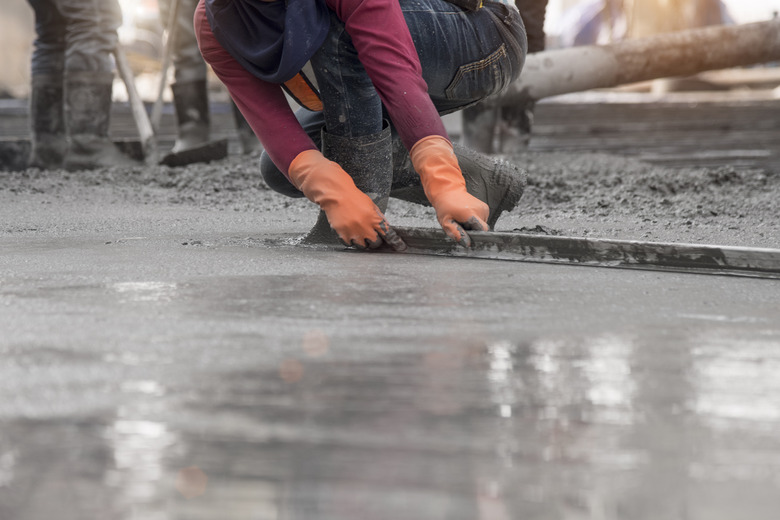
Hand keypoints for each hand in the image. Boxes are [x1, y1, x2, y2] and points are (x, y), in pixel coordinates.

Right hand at [288, 149, 405, 250]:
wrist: (337, 195)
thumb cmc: (354, 197)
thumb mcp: (371, 205)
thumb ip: (378, 217)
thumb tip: (386, 226)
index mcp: (374, 219)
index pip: (389, 234)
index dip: (395, 242)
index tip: (400, 247)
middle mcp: (366, 228)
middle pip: (376, 243)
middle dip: (375, 241)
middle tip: (372, 237)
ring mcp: (354, 232)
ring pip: (363, 246)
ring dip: (363, 242)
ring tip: (360, 234)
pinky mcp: (343, 235)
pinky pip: (350, 244)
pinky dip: (351, 241)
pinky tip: (350, 234)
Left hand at [410, 136, 488, 246]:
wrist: (448, 190)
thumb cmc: (445, 207)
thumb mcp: (446, 222)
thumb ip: (456, 234)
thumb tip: (467, 243)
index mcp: (471, 214)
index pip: (483, 231)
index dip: (477, 237)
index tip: (470, 238)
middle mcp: (480, 210)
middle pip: (482, 229)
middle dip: (473, 231)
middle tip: (461, 226)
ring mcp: (484, 208)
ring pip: (482, 225)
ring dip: (473, 226)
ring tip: (462, 219)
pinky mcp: (485, 207)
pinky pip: (482, 220)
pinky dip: (475, 221)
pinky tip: (466, 216)